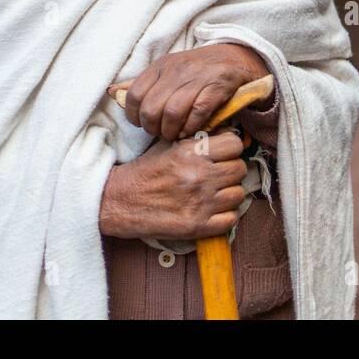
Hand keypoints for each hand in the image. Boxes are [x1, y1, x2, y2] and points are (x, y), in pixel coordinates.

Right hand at [98, 132, 247, 240]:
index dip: (230, 148)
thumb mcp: (168, 145)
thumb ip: (198, 139)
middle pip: (239, 169)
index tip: (223, 153)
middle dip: (230, 171)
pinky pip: (231, 219)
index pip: (235, 144)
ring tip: (214, 193)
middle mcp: (198, 175)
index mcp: (191, 151)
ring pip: (238, 194)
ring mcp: (200, 202)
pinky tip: (211, 210)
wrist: (119, 201)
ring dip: (229, 194)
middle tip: (218, 174)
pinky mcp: (197, 226)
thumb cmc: (145, 171)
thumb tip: (229, 132)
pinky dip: (224, 215)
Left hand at [123, 43, 268, 141]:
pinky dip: (191, 127)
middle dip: (153, 128)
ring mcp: (197, 77)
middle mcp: (176, 70)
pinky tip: (191, 130)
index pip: (134, 95)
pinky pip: (198, 112)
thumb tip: (112, 93)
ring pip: (172, 112)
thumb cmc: (194, 71)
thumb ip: (140, 84)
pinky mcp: (217, 86)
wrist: (233, 59)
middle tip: (160, 133)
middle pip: (151, 108)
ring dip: (171, 131)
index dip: (134, 116)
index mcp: (160, 66)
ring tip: (174, 135)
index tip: (143, 124)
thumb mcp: (165, 72)